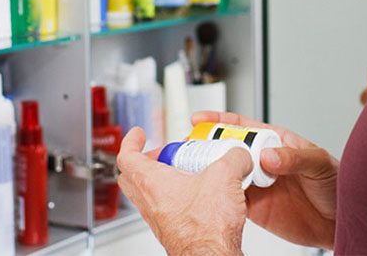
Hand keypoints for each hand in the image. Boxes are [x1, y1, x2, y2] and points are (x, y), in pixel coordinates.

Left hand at [116, 126, 252, 254]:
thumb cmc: (207, 227)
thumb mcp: (226, 174)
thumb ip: (234, 156)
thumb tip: (239, 154)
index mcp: (152, 183)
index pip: (127, 157)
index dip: (131, 141)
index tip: (138, 134)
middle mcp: (150, 202)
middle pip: (133, 177)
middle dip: (147, 160)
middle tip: (163, 153)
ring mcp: (160, 219)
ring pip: (150, 194)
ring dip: (164, 179)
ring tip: (188, 171)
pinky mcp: (173, 231)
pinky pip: (168, 208)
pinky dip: (179, 196)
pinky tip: (202, 194)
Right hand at [191, 111, 338, 249]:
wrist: (339, 221)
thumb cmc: (335, 183)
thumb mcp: (318, 164)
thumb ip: (293, 158)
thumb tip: (268, 156)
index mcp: (276, 142)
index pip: (243, 126)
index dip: (220, 121)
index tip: (200, 120)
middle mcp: (263, 161)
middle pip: (227, 149)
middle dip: (206, 146)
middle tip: (190, 149)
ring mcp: (257, 184)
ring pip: (225, 174)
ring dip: (209, 172)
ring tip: (193, 171)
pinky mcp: (255, 207)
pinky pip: (231, 200)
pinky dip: (218, 198)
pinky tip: (210, 196)